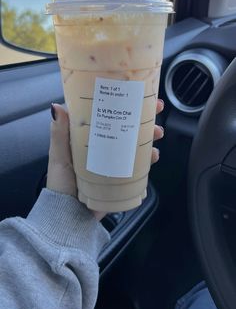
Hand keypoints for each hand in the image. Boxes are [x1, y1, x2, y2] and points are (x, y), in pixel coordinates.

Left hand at [46, 100, 164, 219]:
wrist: (70, 217)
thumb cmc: (61, 184)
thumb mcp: (58, 156)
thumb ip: (58, 133)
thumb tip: (56, 107)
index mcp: (88, 136)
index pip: (106, 112)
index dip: (121, 101)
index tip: (134, 91)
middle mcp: (103, 145)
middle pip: (126, 125)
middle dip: (143, 116)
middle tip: (156, 109)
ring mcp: (113, 160)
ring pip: (135, 142)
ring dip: (149, 135)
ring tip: (157, 133)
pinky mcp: (122, 175)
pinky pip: (138, 163)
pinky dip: (149, 157)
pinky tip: (154, 155)